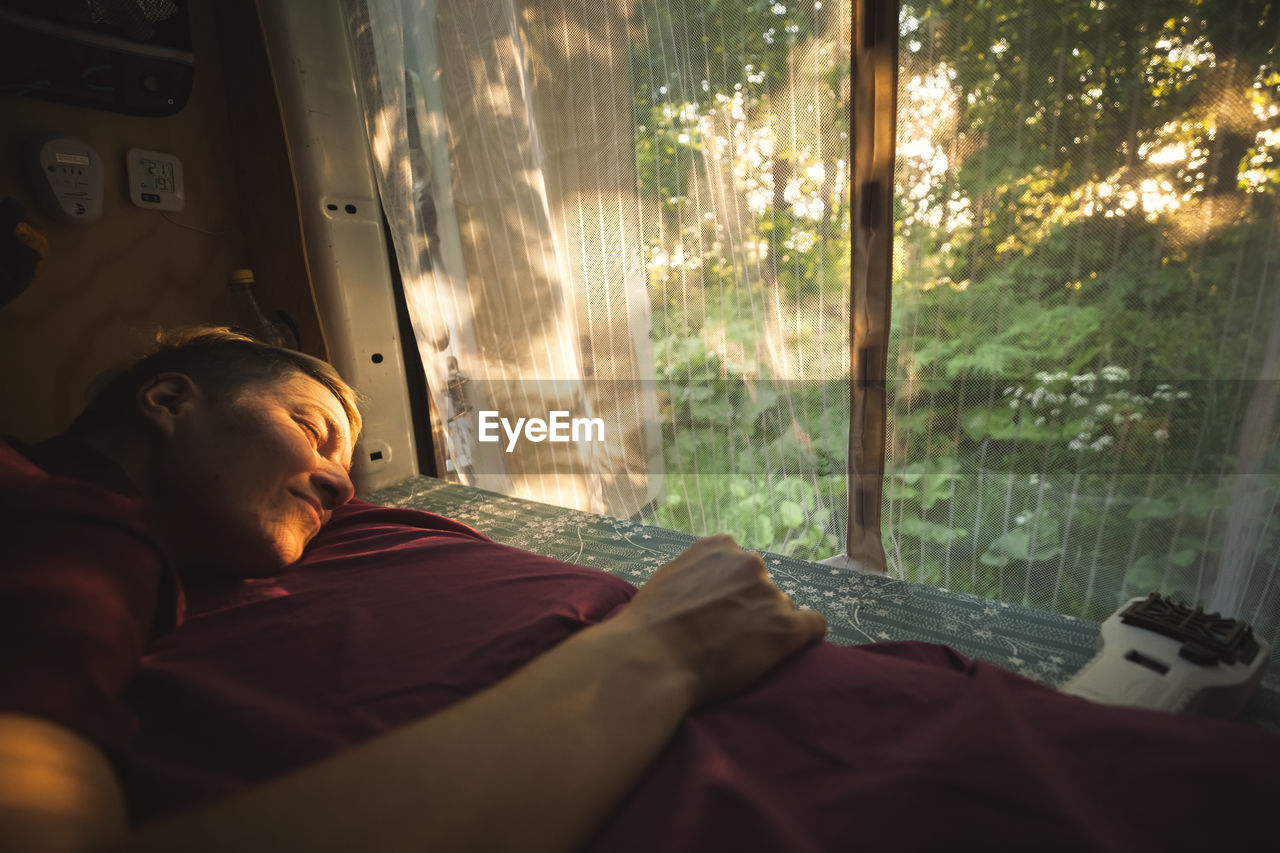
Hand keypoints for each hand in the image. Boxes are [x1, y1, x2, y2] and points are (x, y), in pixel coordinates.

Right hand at [612, 534, 826, 705]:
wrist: (652, 659)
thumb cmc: (649, 625)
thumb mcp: (669, 577)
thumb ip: (698, 571)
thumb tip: (710, 581)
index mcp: (720, 547)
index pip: (740, 566)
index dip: (732, 592)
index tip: (719, 612)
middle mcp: (750, 563)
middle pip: (762, 587)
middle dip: (750, 608)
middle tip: (727, 637)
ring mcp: (770, 594)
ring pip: (781, 610)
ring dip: (766, 627)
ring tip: (740, 653)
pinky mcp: (786, 627)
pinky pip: (814, 625)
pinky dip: (806, 635)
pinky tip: (790, 648)